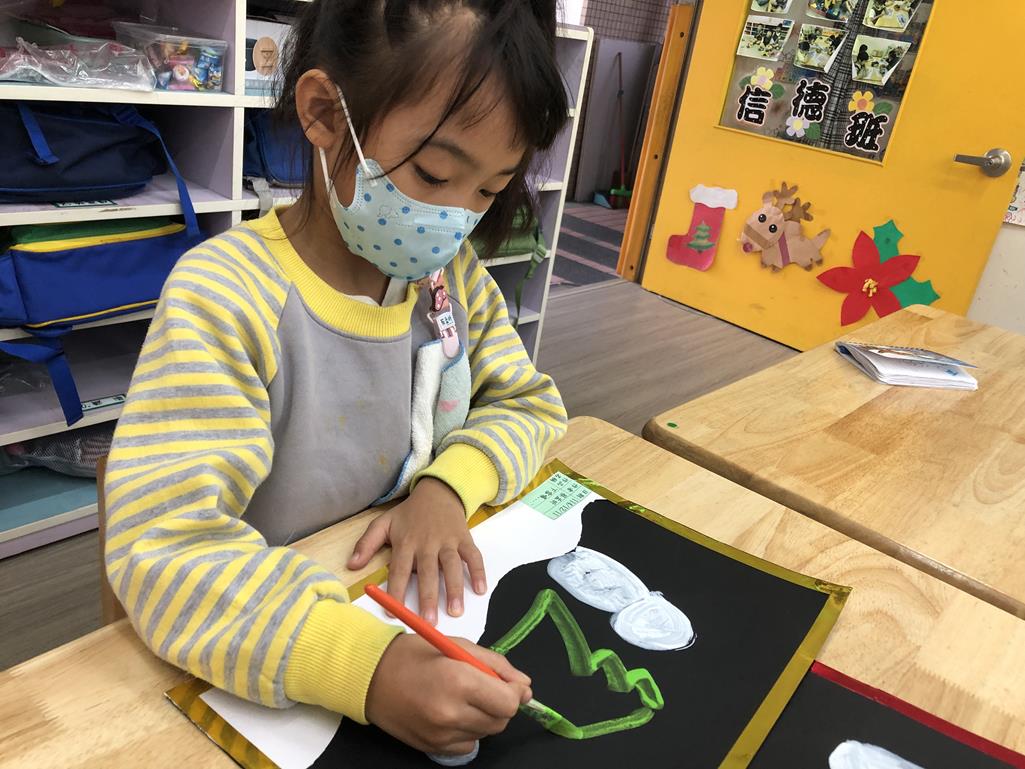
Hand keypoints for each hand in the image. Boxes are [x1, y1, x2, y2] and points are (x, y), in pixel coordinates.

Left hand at [348, 478, 485, 623]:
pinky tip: (481, 590)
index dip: (395, 591)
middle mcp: (427, 543)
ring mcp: (447, 540)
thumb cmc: (408, 514)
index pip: (399, 570)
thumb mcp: (383, 523)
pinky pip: (473, 556)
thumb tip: (351, 565)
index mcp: (406, 542)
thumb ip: (367, 544)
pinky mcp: (464, 538)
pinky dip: (479, 571)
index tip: (392, 612)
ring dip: (454, 589)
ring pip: (452, 566)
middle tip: (429, 622)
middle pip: (427, 572)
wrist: (437, 491)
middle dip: (428, 597)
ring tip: (455, 611)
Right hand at [366, 634, 531, 754]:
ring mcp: (441, 734)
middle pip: (501, 721)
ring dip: (484, 716)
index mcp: (459, 681)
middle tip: (483, 686)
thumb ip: (496, 665)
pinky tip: (451, 712)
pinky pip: (468, 745)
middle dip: (500, 704)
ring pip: (486, 733)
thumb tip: (524, 686)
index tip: (509, 683)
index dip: (514, 692)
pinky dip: (467, 730)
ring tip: (462, 697)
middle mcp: (451, 713)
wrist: (371, 676)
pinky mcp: (433, 747)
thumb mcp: (458, 646)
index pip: (509, 702)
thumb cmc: (414, 655)